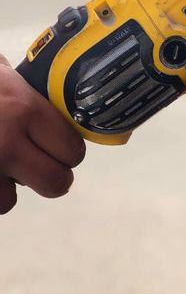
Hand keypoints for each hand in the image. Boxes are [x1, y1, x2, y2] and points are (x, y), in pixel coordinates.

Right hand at [0, 54, 85, 213]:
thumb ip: (24, 92)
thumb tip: (49, 108)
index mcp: (24, 109)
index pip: (71, 148)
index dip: (68, 152)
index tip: (61, 150)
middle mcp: (7, 142)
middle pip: (54, 183)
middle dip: (50, 178)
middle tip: (39, 169)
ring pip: (9, 201)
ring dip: (4, 189)